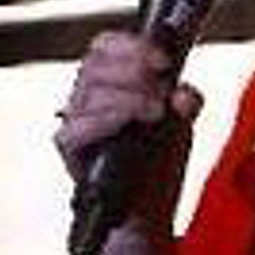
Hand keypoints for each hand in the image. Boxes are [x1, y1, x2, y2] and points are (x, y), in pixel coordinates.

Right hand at [54, 31, 202, 230]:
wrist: (150, 209)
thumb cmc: (159, 163)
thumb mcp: (181, 121)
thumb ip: (185, 100)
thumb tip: (183, 93)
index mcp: (109, 82)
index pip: (104, 46)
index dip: (132, 45)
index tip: (164, 60)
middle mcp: (86, 98)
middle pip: (95, 63)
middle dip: (135, 69)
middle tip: (162, 88)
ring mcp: (75, 122)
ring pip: (89, 91)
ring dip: (130, 96)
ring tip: (157, 111)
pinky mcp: (69, 150)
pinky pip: (76, 127)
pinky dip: (107, 119)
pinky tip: (130, 121)